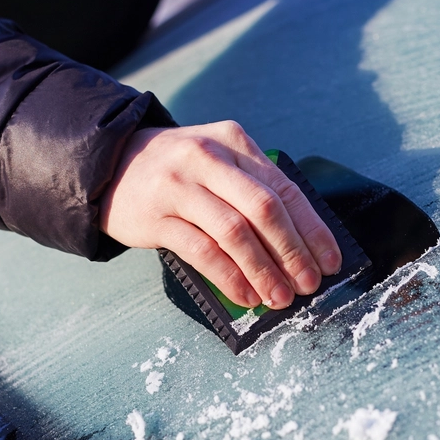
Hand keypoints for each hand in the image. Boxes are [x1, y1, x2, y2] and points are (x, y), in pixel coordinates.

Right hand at [99, 122, 342, 309]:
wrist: (108, 163)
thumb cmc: (177, 170)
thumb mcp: (217, 160)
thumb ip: (252, 187)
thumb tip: (300, 244)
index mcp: (233, 141)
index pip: (284, 188)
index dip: (312, 228)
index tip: (331, 260)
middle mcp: (207, 158)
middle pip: (264, 209)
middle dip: (293, 252)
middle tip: (309, 284)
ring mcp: (179, 186)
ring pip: (234, 232)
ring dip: (263, 270)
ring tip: (280, 297)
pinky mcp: (155, 216)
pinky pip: (201, 251)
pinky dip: (229, 277)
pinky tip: (245, 296)